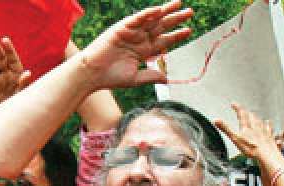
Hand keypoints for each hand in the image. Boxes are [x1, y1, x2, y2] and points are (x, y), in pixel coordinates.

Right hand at [0, 34, 32, 107]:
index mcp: (18, 76)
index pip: (13, 60)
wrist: (9, 126)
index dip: (9, 50)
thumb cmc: (20, 111)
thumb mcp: (23, 98)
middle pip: (1, 60)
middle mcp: (7, 78)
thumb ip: (24, 85)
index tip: (4, 40)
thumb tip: (28, 72)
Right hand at [77, 0, 193, 89]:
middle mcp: (139, 39)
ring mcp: (131, 32)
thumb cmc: (110, 77)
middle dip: (176, 19)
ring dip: (165, 11)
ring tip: (179, 4)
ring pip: (152, 19)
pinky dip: (147, 14)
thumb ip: (151, 76)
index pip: (163, 40)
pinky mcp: (122, 28)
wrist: (93, 74)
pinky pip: (137, 19)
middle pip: (161, 26)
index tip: (188, 31)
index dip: (176, 35)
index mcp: (143, 51)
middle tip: (190, 12)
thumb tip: (166, 79)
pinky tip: (158, 10)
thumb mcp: (136, 79)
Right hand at [214, 103, 281, 167]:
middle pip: (251, 117)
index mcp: (247, 127)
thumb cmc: (251, 148)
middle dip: (247, 113)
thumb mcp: (235, 138)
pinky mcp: (270, 138)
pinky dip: (268, 125)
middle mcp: (256, 127)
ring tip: (254, 115)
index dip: (237, 108)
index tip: (233, 104)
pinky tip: (268, 124)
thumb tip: (216, 120)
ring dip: (256, 118)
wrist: (267, 155)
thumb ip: (226, 129)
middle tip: (244, 110)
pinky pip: (269, 129)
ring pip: (260, 122)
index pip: (241, 114)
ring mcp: (264, 132)